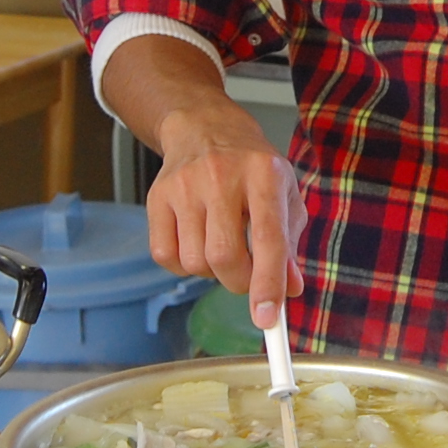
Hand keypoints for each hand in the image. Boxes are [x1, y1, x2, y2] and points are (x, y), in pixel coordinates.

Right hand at [146, 113, 306, 326]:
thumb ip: (288, 245)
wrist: (206, 129)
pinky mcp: (157, 196)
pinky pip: (165, 256)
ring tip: (221, 246)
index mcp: (264, 174)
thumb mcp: (283, 196)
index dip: (268, 284)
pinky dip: (183, 265)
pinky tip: (196, 243)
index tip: (267, 319)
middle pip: (224, 257)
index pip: (268, 238)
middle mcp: (222, 177)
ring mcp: (185, 185)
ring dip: (211, 271)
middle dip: (238, 282)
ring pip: (194, 262)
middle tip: (246, 276)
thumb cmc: (252, 168)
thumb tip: (289, 290)